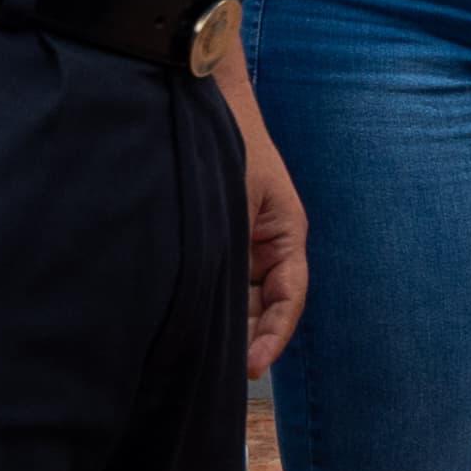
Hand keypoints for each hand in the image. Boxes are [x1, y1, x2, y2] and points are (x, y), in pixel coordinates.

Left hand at [213, 42, 307, 375]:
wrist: (201, 99)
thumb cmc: (226, 145)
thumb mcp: (233, 204)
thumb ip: (227, 257)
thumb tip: (212, 313)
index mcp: (286, 234)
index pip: (289, 300)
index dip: (273, 338)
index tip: (250, 369)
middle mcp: (267, 243)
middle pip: (263, 306)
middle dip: (245, 337)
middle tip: (213, 370)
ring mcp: (242, 241)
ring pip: (239, 296)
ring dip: (224, 321)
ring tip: (193, 351)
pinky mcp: (218, 237)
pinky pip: (219, 279)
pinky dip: (208, 300)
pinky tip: (181, 317)